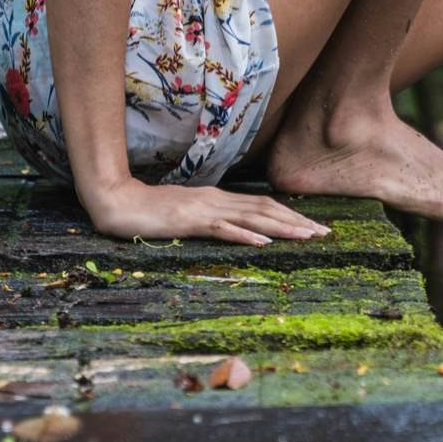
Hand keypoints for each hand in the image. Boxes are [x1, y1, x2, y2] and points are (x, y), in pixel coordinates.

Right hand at [78, 176, 330, 245]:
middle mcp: (217, 200)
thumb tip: (238, 228)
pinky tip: (262, 242)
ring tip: (305, 236)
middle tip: (324, 233)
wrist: (119, 202)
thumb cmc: (152, 211)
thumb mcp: (189, 214)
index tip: (314, 226)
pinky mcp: (189, 221)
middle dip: (297, 221)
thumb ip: (213, 218)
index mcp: (218, 199)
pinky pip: (222, 229)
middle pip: (265, 209)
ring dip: (281, 228)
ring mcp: (204, 210)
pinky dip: (244, 235)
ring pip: (251, 218)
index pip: (262, 205)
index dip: (290, 214)